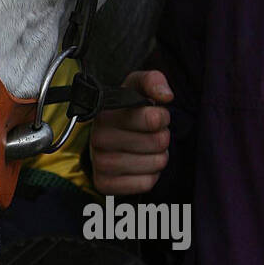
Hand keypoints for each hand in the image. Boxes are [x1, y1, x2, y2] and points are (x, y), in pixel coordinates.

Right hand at [90, 69, 172, 194]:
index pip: (152, 118)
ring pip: (154, 164)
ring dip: (158, 157)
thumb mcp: (137, 88)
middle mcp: (98, 137)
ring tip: (147, 149)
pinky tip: (140, 165)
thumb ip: (152, 80)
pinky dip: (150, 176)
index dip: (162, 117)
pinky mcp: (104, 184)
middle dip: (162, 137)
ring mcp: (100, 163)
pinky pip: (146, 183)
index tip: (155, 115)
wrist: (107, 138)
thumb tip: (166, 96)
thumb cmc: (126, 112)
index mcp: (105, 112)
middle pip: (157, 142)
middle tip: (151, 134)